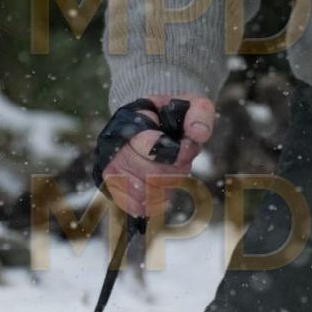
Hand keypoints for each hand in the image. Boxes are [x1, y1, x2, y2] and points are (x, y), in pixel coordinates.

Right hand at [99, 93, 214, 218]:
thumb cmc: (172, 116)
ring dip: (167, 187)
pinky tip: (163, 189)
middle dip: (175, 171)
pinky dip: (155, 202)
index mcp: (133, 122)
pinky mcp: (114, 188)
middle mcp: (116, 146)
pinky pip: (136, 206)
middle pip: (151, 174)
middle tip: (182, 161)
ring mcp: (112, 168)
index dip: (179, 153)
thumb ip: (200, 113)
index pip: (153, 147)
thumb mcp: (190, 105)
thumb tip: (198, 134)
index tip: (189, 146)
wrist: (152, 123)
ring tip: (172, 172)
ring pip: (145, 192)